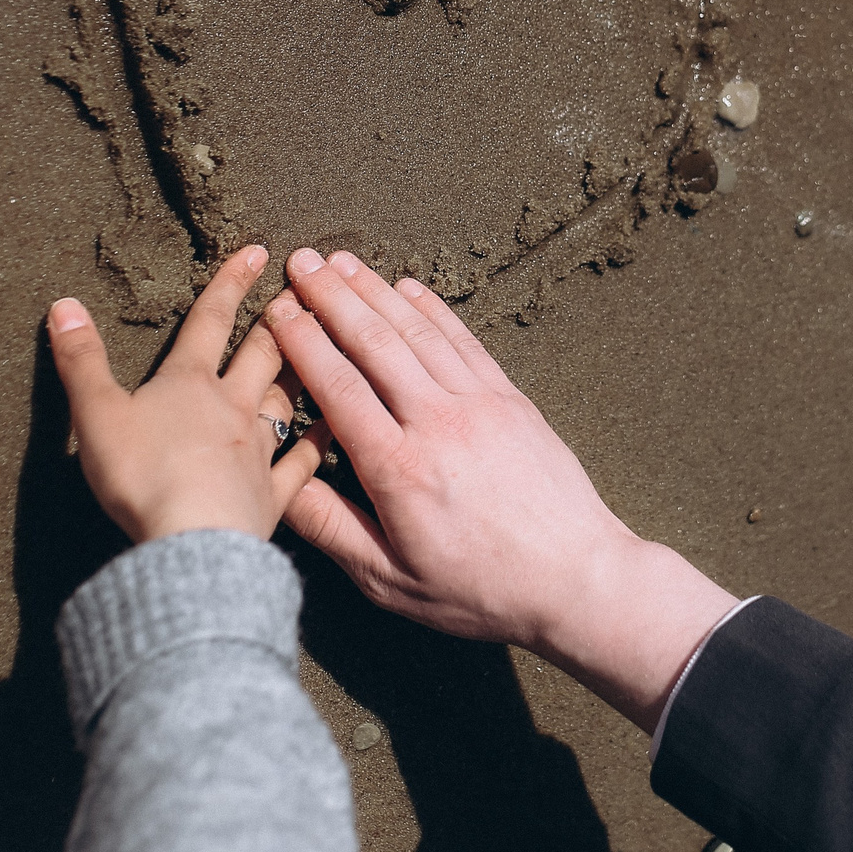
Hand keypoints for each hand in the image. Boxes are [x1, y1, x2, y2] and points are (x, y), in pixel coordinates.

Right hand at [49, 246, 323, 544]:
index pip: (210, 321)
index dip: (230, 284)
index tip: (258, 252)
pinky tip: (336, 426)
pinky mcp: (273, 495)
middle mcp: (231, 407)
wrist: (192, 541)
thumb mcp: (95, 414)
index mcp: (188, 384)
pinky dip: (321, 441)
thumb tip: (63, 304)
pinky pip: (305, 462)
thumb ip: (81, 360)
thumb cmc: (142, 476)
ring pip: (287, 398)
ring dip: (305, 368)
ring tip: (326, 344)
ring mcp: (258, 450)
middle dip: (281, 319)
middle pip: (262, 353)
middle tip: (305, 291)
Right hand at [265, 249, 739, 731]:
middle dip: (332, 297)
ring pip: (418, 333)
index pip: (338, 387)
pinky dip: (433, 310)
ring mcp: (480, 405)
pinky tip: (407, 288)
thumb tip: (278, 486)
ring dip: (376, 292)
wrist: (577, 578)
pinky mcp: (511, 400)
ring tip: (341, 262)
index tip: (275, 308)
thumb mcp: (391, 580)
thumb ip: (331, 529)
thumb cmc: (481, 590)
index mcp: (398, 469)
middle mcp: (438, 423)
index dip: (303, 341)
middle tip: (299, 261)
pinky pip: (464, 342)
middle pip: (374, 344)